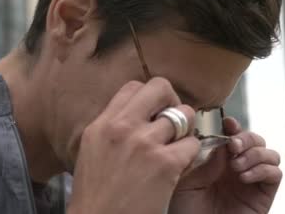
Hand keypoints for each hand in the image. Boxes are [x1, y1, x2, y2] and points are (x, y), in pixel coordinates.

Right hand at [68, 78, 200, 213]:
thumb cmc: (96, 197)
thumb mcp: (92, 152)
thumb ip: (113, 130)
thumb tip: (138, 116)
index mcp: (102, 124)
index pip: (134, 87)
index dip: (149, 98)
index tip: (154, 114)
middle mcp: (122, 127)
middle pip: (160, 87)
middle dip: (172, 101)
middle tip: (174, 122)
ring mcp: (144, 143)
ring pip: (184, 114)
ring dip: (186, 130)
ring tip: (178, 147)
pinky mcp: (165, 163)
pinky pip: (192, 144)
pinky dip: (191, 155)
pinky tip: (179, 167)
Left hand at [168, 117, 281, 213]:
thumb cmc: (188, 213)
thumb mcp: (189, 183)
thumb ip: (207, 162)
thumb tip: (224, 145)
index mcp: (220, 162)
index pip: (234, 136)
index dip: (234, 126)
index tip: (228, 123)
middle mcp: (239, 169)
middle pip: (256, 140)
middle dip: (246, 138)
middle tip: (233, 146)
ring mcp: (253, 182)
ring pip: (270, 154)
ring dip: (255, 154)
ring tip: (236, 167)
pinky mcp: (264, 196)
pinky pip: (275, 173)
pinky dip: (262, 170)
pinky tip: (244, 178)